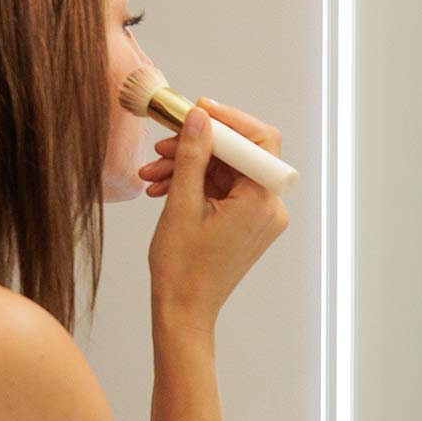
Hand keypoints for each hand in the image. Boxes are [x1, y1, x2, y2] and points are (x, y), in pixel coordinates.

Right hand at [143, 99, 287, 321]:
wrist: (183, 309)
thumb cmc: (183, 268)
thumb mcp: (182, 203)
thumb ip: (192, 155)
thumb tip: (199, 117)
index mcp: (262, 202)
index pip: (259, 141)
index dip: (229, 120)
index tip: (196, 112)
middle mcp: (269, 207)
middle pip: (239, 154)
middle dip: (197, 146)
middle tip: (162, 145)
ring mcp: (258, 216)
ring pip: (225, 171)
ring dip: (188, 166)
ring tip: (152, 174)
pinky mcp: (246, 223)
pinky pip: (223, 189)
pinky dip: (195, 184)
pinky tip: (162, 187)